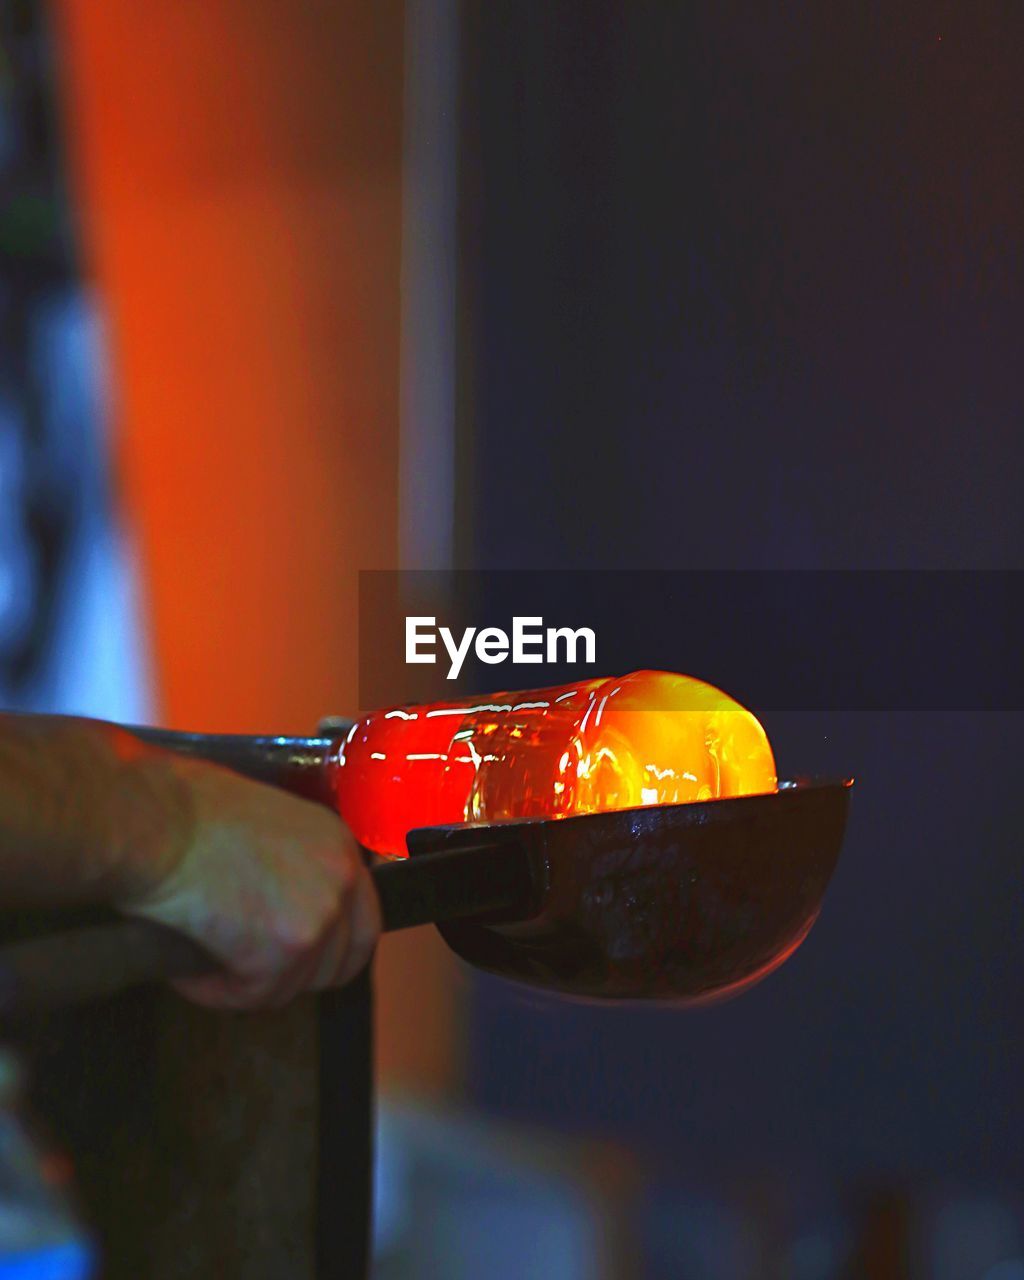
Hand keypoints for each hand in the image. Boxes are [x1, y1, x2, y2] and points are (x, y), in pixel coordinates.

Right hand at [115, 756, 379, 1009]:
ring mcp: (316, 917)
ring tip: (205, 962)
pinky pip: (252, 996)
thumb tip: (277, 895)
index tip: (297, 956)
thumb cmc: (183, 807)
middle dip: (295, 975)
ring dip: (249, 983)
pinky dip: (216, 991)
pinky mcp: (279, 952)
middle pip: (342, 961)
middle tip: (249, 971)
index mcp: (337, 841)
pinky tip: (188, 970)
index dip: (329, 948)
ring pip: (294, 985)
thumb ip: (289, 859)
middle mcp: (340, 878)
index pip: (363, 918)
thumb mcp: (262, 818)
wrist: (150, 819)